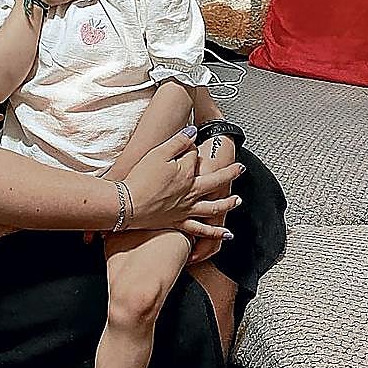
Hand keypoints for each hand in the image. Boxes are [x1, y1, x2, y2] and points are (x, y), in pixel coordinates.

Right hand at [123, 130, 243, 239]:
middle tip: (240, 168)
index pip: (195, 157)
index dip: (191, 149)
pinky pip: (201, 230)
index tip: (186, 146)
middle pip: (216, 180)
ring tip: (237, 200)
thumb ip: (177, 142)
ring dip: (228, 203)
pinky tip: (226, 235)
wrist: (127, 205)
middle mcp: (191, 192)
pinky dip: (215, 233)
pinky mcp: (179, 222)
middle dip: (229, 173)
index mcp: (186, 173)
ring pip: (214, 206)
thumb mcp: (157, 154)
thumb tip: (192, 132)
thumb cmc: (140, 180)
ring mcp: (187, 209)